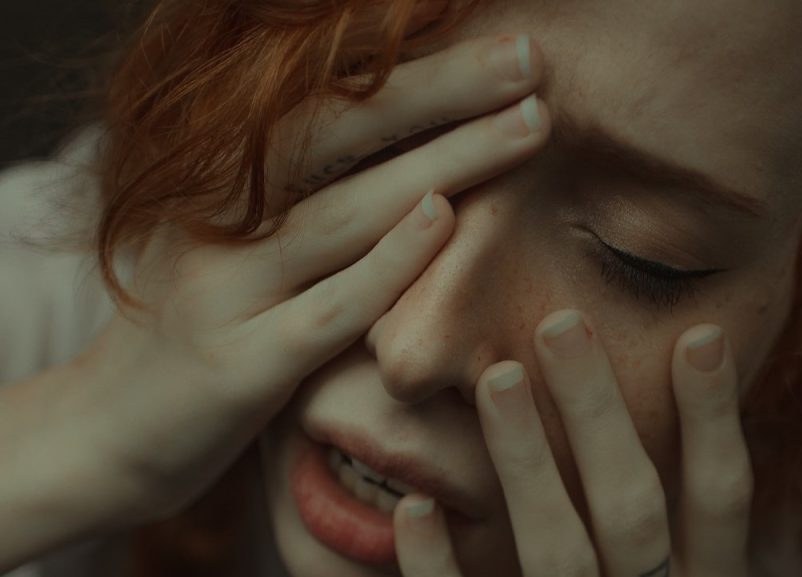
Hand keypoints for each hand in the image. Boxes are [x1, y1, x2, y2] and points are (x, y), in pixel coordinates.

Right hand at [60, 32, 548, 525]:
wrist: (105, 434)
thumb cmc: (197, 328)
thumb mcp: (234, 245)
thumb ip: (305, 200)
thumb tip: (416, 167)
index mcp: (219, 179)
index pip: (326, 105)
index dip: (415, 73)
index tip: (499, 49)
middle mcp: (216, 217)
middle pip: (340, 133)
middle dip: (442, 90)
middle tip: (527, 57)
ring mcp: (225, 288)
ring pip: (346, 211)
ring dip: (445, 161)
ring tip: (529, 122)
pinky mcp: (240, 363)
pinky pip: (330, 307)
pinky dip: (389, 263)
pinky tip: (444, 218)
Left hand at [393, 310, 753, 575]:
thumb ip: (663, 529)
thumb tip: (643, 410)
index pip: (720, 500)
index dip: (714, 418)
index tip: (697, 333)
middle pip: (635, 509)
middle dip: (599, 413)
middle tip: (561, 322)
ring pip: (559, 556)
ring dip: (527, 465)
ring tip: (495, 379)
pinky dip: (441, 569)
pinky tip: (417, 509)